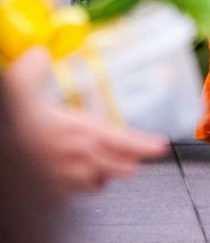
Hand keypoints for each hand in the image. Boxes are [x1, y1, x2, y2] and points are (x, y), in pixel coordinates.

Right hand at [3, 48, 167, 198]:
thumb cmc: (15, 121)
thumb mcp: (23, 84)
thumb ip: (36, 65)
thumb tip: (41, 52)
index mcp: (81, 131)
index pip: (123, 140)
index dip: (145, 144)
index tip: (162, 145)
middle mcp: (79, 157)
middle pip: (119, 166)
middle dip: (133, 160)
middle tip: (143, 154)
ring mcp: (67, 178)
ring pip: (102, 181)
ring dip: (111, 172)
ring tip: (120, 164)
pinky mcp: (55, 191)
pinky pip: (80, 191)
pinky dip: (88, 183)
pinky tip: (89, 175)